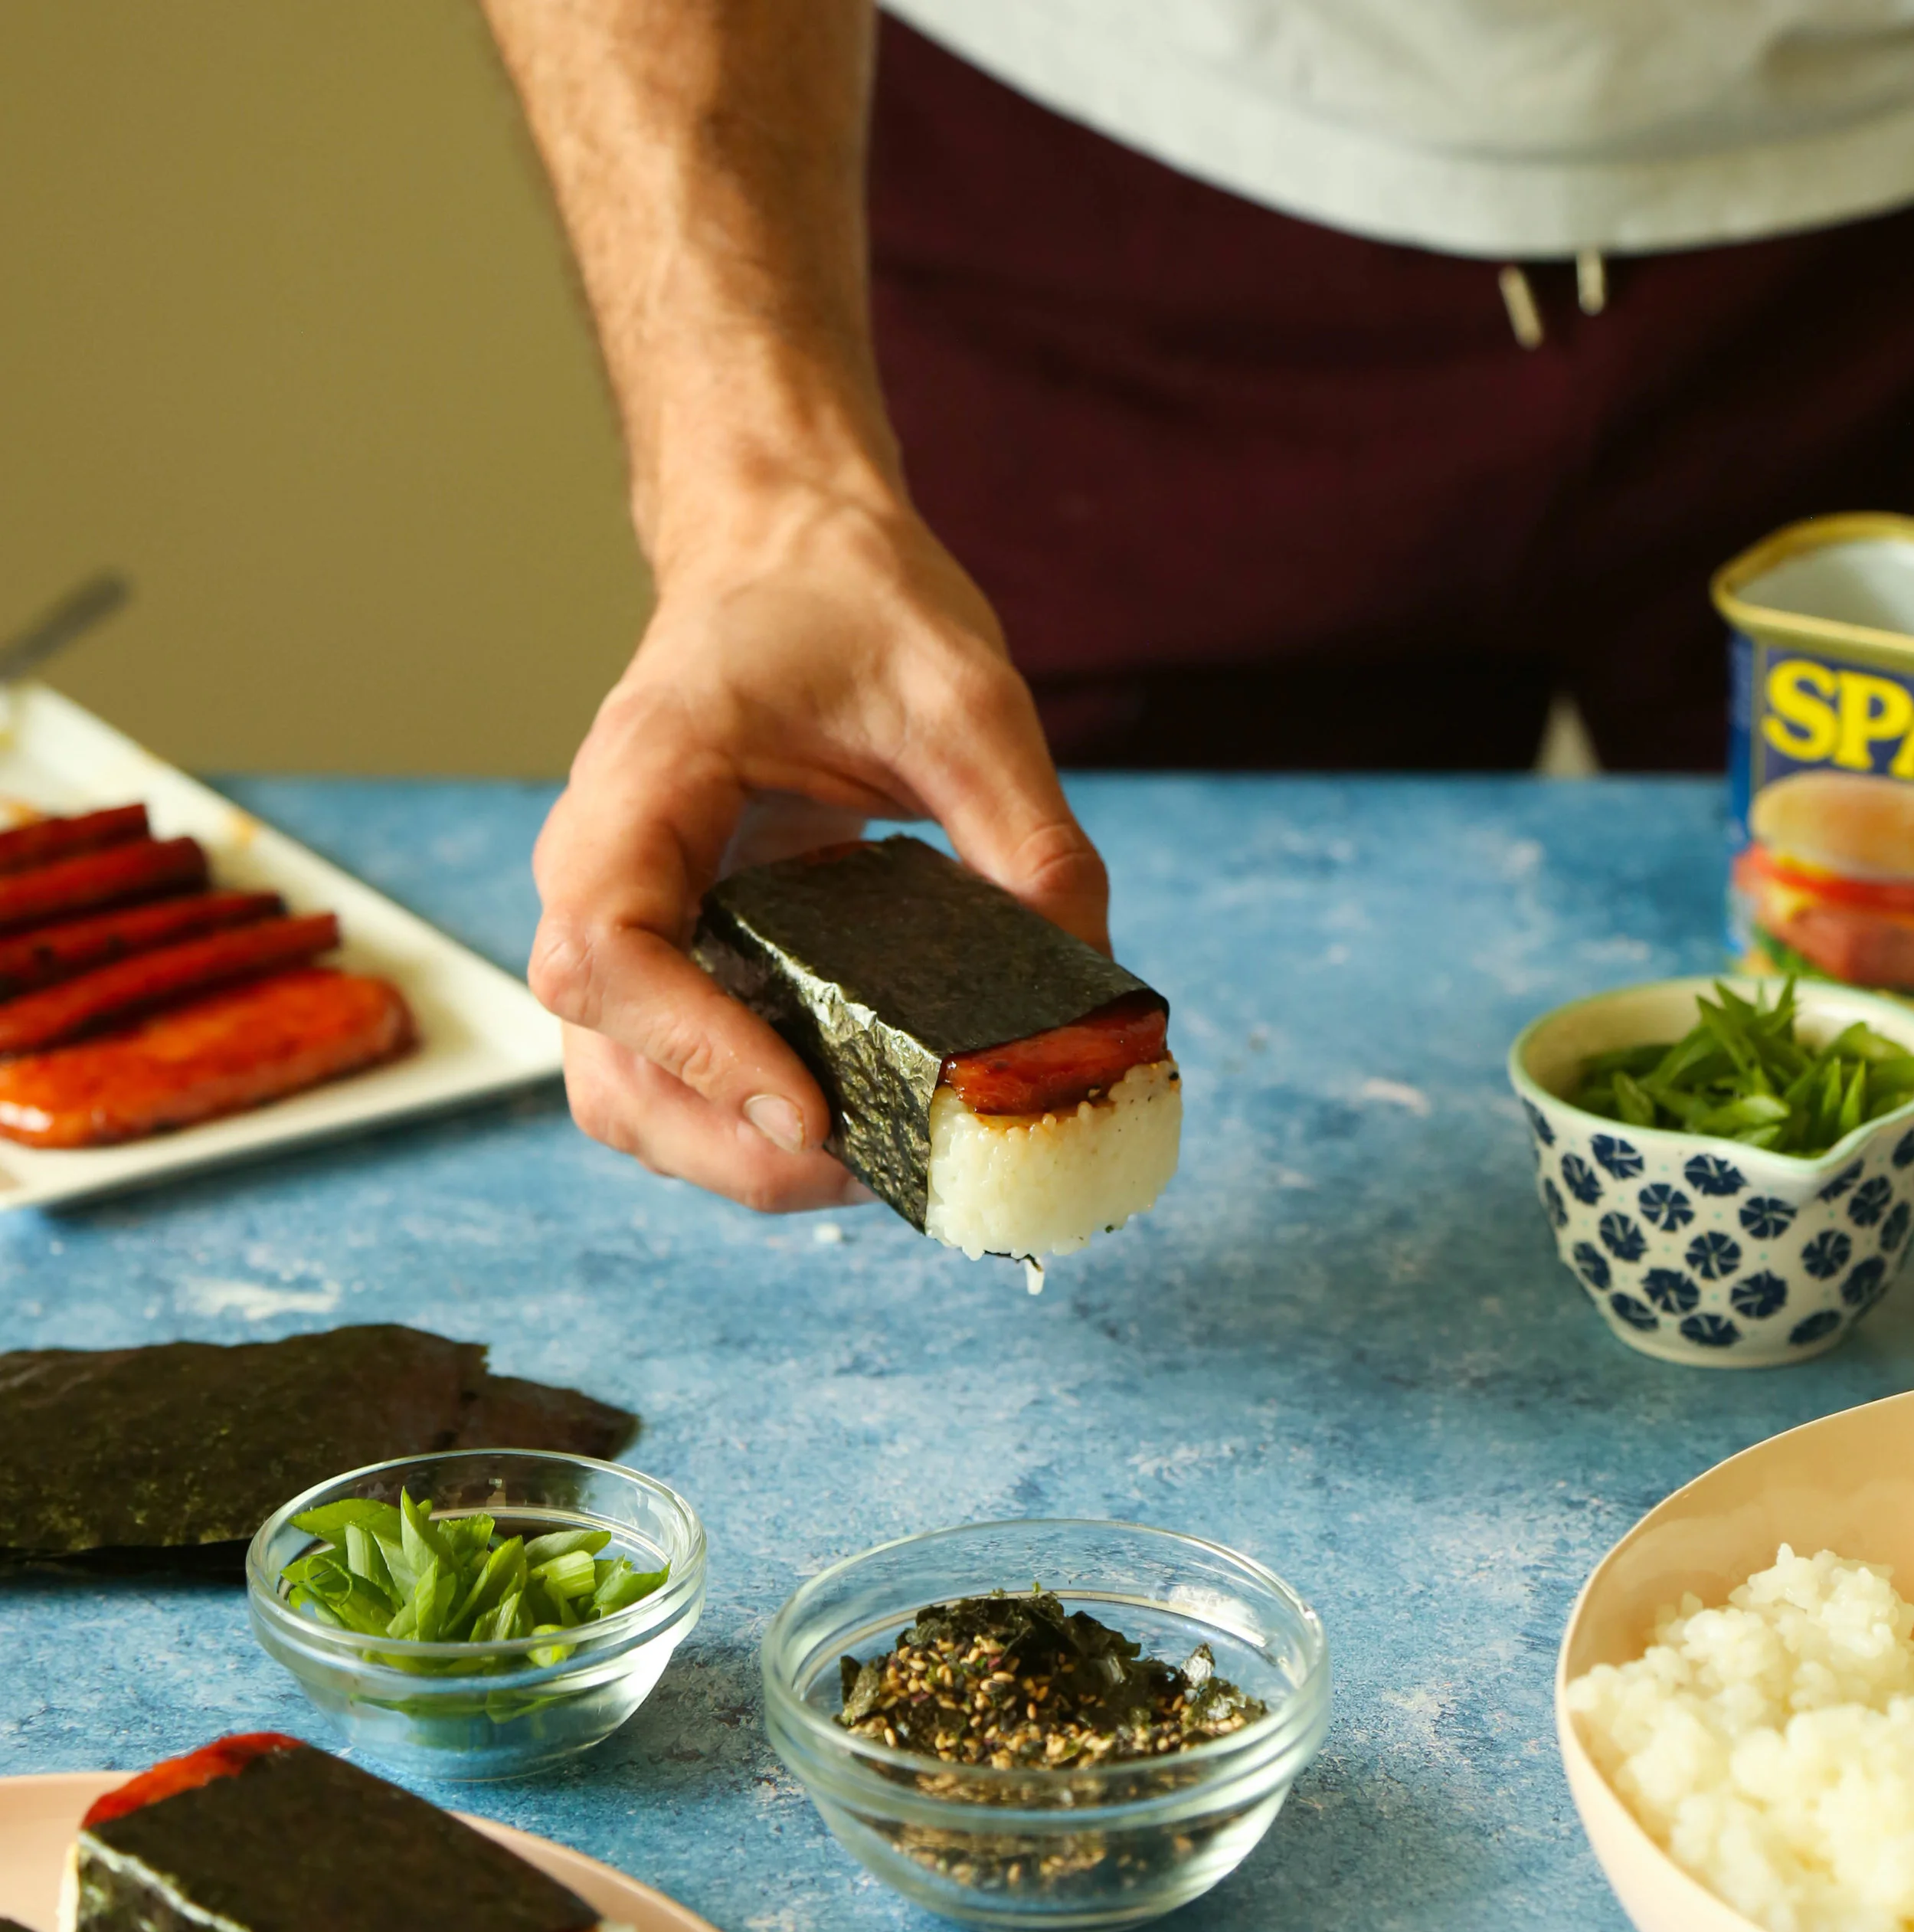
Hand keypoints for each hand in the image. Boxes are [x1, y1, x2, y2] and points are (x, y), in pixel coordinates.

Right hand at [529, 484, 1107, 1209]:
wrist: (789, 555)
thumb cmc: (847, 606)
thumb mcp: (968, 701)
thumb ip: (1033, 842)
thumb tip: (1089, 996)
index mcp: (645, 778)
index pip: (609, 948)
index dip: (695, 1050)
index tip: (804, 1110)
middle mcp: (599, 862)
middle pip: (605, 1063)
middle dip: (723, 1144)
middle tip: (861, 1168)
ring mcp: (623, 919)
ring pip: (622, 1094)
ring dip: (725, 1157)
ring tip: (862, 1163)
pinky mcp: (664, 953)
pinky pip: (665, 1075)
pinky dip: (735, 1125)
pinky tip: (841, 1121)